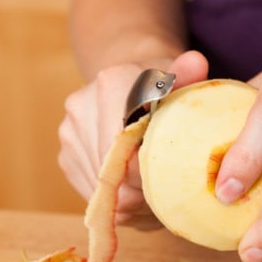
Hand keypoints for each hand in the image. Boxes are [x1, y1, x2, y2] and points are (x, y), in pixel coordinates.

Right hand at [58, 50, 208, 227]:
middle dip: (142, 190)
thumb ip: (189, 75)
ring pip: (103, 190)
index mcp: (110, 85)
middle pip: (114, 174)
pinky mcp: (66, 157)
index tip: (174, 180)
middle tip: (169, 190)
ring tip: (154, 187)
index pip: (130, 148)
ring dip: (130, 198)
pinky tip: (134, 187)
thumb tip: (196, 62)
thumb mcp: (182, 80)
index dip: (153, 173)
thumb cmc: (165, 89)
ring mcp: (69, 134)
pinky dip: (116, 199)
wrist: (132, 84)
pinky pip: (92, 194)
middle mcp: (81, 108)